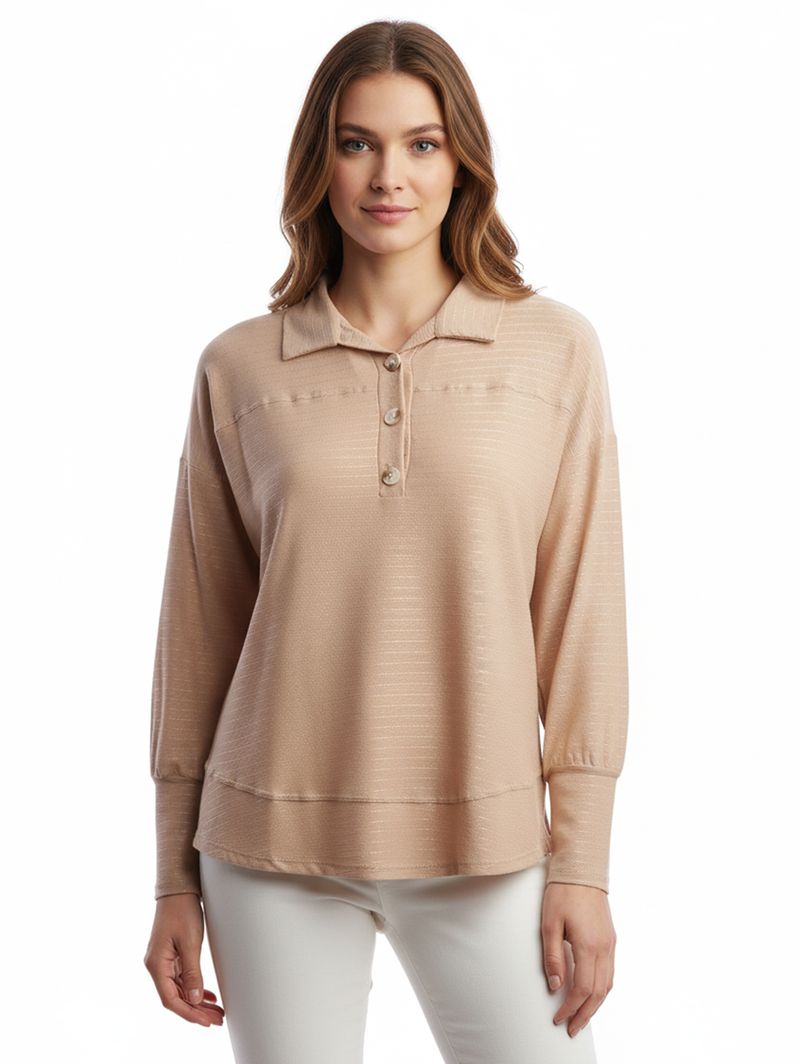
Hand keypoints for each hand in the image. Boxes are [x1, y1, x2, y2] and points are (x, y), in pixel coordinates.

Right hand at [144, 893, 224, 1026]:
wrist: (178, 889)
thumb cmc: (182, 910)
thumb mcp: (190, 942)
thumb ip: (192, 972)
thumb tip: (194, 999)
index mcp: (156, 965)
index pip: (170, 999)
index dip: (189, 1013)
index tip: (206, 1021)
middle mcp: (157, 966)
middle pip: (176, 997)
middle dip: (196, 1011)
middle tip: (217, 1019)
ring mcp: (163, 961)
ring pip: (180, 989)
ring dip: (197, 1001)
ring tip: (216, 1011)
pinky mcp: (170, 956)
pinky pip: (181, 979)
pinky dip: (194, 988)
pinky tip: (207, 995)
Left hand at [540, 882, 615, 1037]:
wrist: (581, 868)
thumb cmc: (562, 892)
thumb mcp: (549, 923)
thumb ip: (553, 957)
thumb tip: (556, 986)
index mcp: (589, 945)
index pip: (583, 989)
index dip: (570, 1008)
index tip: (558, 1018)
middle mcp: (604, 948)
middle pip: (599, 993)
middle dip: (585, 1014)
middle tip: (571, 1029)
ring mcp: (610, 943)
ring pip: (608, 985)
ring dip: (595, 1005)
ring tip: (581, 1017)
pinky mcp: (611, 938)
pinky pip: (610, 972)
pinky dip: (602, 989)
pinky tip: (592, 993)